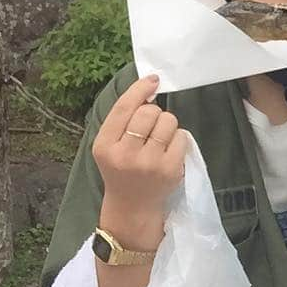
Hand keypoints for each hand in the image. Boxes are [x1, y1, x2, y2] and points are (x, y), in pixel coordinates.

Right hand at [93, 75, 187, 223]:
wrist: (132, 206)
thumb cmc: (120, 169)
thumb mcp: (108, 145)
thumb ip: (123, 119)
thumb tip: (149, 87)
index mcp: (104, 145)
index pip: (124, 108)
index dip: (140, 89)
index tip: (153, 80)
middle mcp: (125, 154)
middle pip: (149, 112)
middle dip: (154, 112)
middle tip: (150, 127)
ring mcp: (149, 163)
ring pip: (168, 121)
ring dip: (167, 124)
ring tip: (159, 139)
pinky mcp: (170, 170)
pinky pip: (182, 137)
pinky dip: (178, 139)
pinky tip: (168, 151)